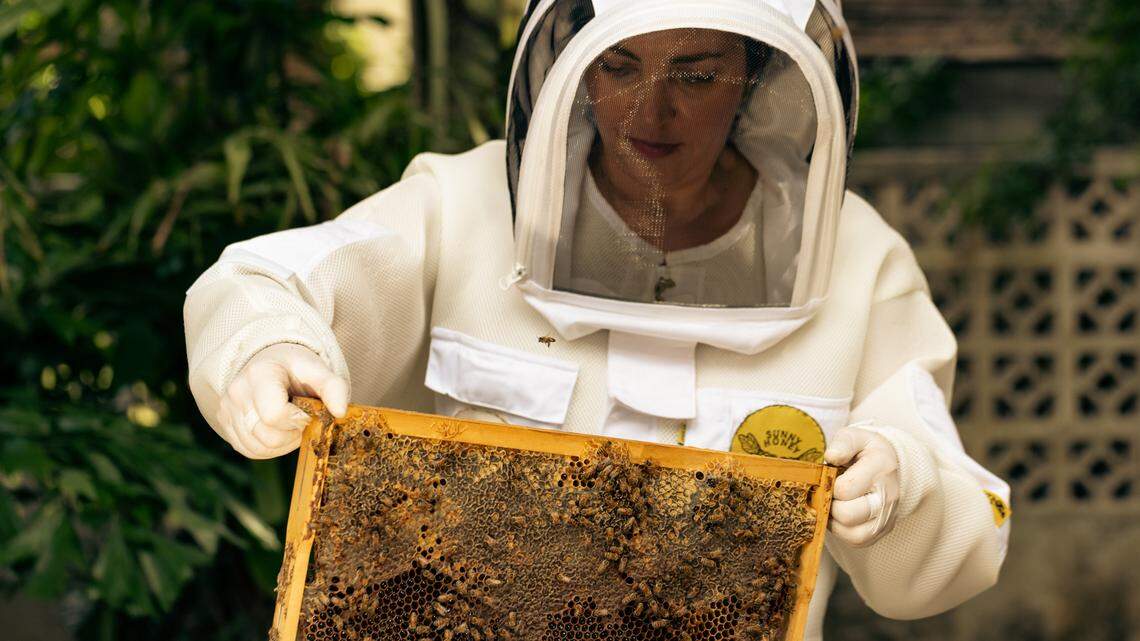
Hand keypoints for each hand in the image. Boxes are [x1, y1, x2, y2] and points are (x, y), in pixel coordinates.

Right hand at [216, 344, 347, 458]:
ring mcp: (227, 410)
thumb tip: (340, 412)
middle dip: (292, 433)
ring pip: (259, 447)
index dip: (298, 419)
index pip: (274, 414)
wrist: (271, 364)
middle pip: (268, 436)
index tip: (307, 410)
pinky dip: (270, 448)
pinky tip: (278, 430)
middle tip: (301, 417)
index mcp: (259, 374)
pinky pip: (251, 451)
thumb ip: (334, 387)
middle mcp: (237, 392)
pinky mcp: (226, 425)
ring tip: (290, 421)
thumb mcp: (318, 371)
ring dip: (283, 442)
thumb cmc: (296, 370)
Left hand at [824, 425, 899, 546]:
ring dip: (835, 521)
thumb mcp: (854, 436)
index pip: (844, 489)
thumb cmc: (865, 451)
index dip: (829, 485)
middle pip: (847, 515)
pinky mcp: (882, 531)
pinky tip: (841, 515)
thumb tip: (831, 457)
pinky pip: (857, 541)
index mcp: (882, 469)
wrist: (888, 465)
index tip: (831, 477)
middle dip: (831, 504)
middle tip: (831, 493)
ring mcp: (888, 517)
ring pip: (852, 534)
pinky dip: (843, 531)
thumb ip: (842, 443)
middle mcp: (889, 496)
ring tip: (835, 504)